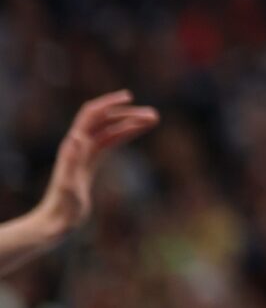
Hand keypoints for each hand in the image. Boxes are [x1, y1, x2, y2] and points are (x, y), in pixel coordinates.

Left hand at [36, 92, 156, 236]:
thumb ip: (71, 162)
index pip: (92, 115)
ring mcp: (85, 154)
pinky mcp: (91, 163)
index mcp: (74, 146)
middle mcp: (78, 146)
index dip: (109, 102)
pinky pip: (111, 141)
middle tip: (154, 116)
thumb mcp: (67, 186)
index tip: (130, 97)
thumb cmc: (62, 208)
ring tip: (154, 120)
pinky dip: (126, 133)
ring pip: (111, 129)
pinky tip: (138, 131)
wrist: (54, 224)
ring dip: (131, 122)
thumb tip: (77, 136)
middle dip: (129, 114)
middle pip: (106, 120)